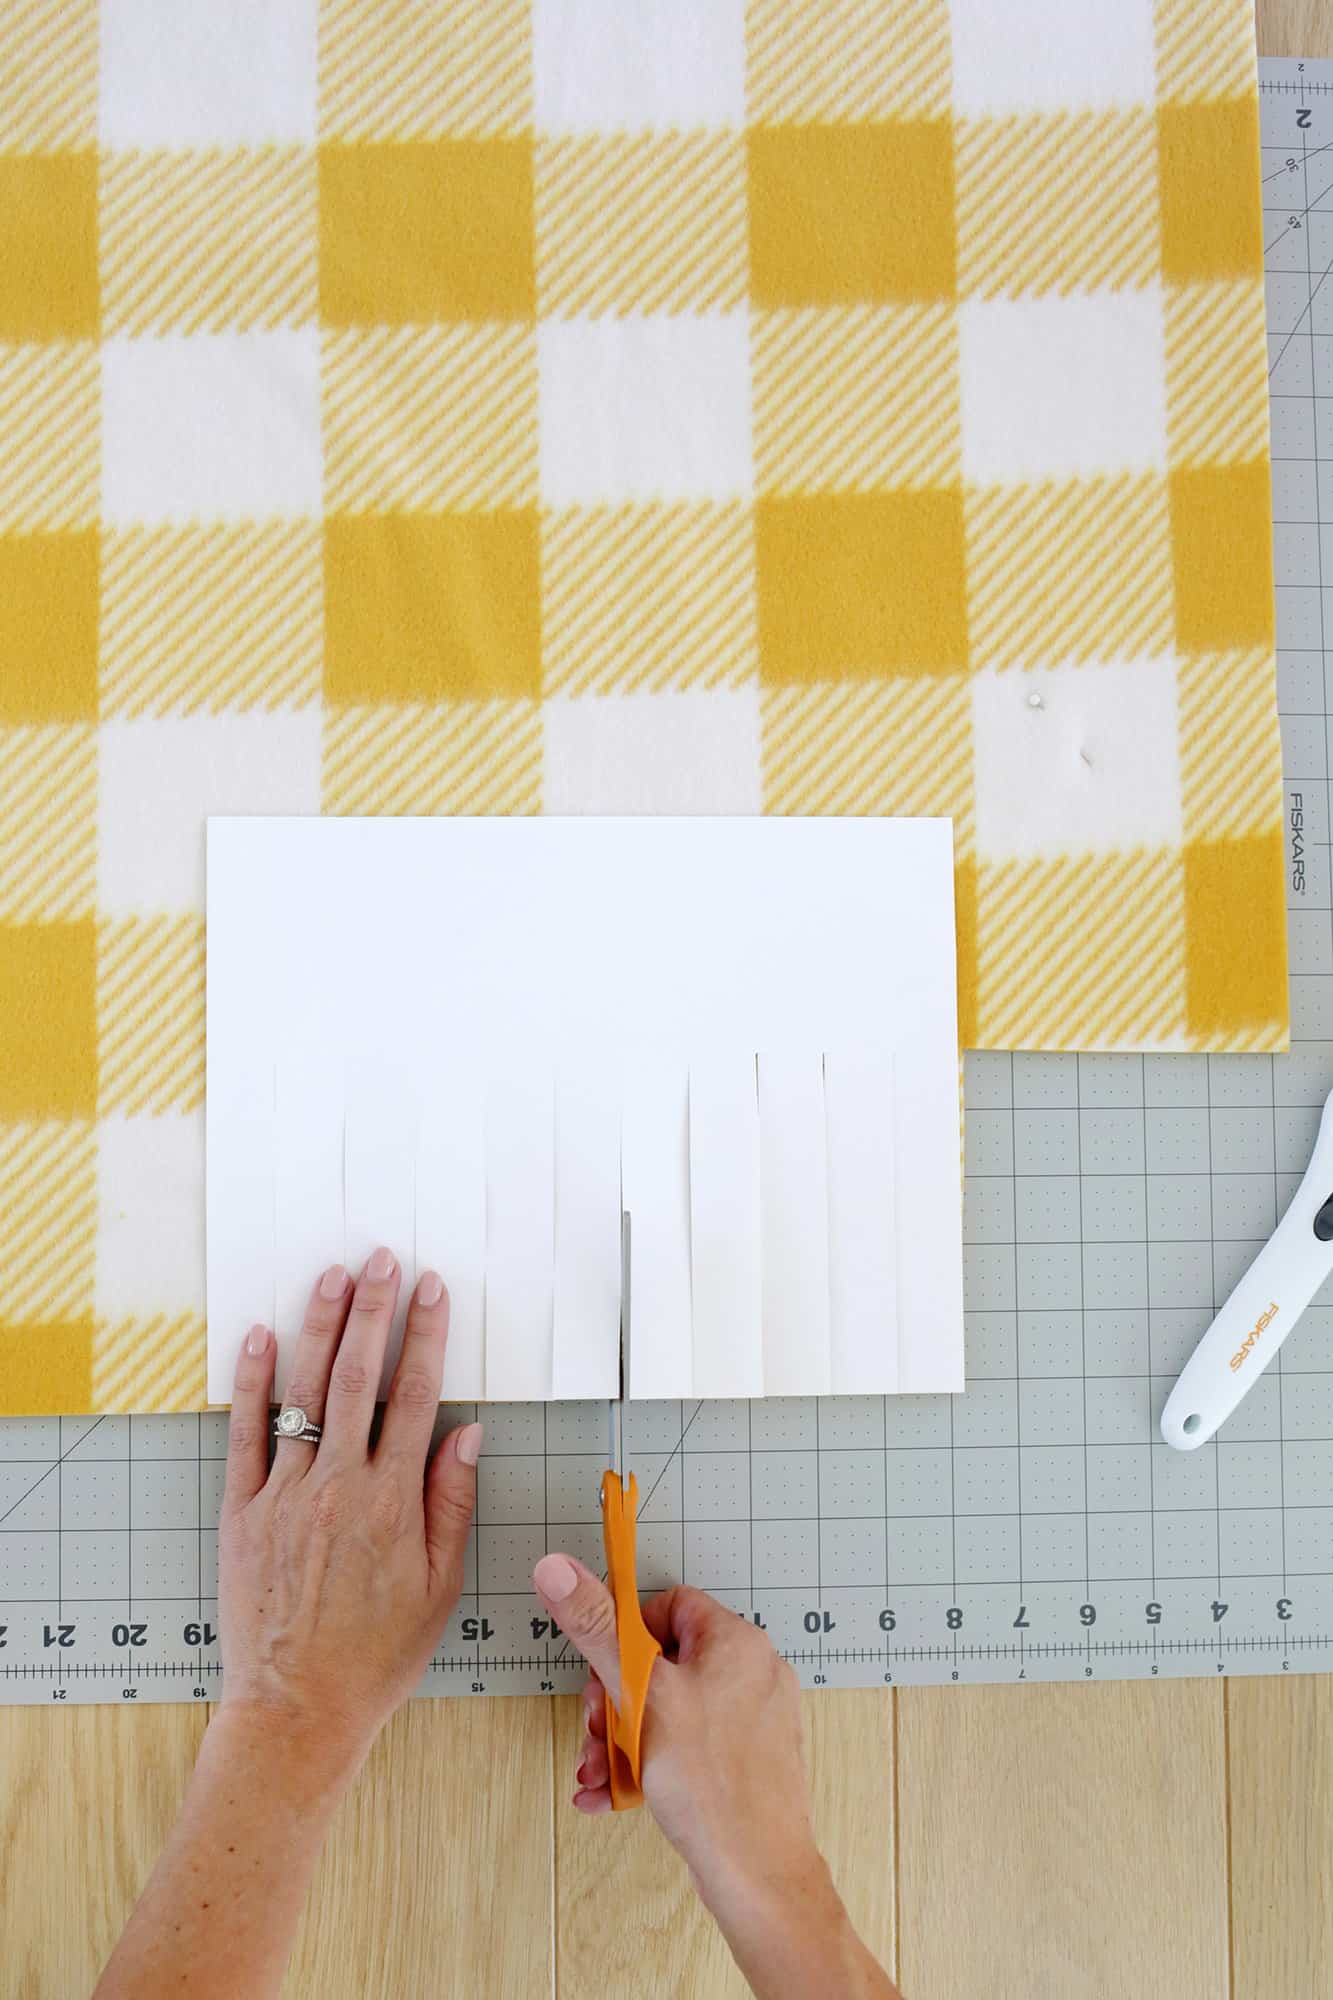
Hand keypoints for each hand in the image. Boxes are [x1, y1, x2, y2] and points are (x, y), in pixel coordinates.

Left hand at [219, 1250, 481, 1776]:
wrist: (297, 1709)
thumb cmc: (377, 1656)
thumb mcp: (439, 1587)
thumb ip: (451, 1504)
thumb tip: (465, 1435)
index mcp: (391, 1502)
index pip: (415, 1396)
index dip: (425, 1336)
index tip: (432, 1290)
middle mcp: (337, 1486)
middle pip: (357, 1377)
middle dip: (372, 1311)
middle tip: (380, 1260)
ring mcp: (284, 1497)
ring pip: (302, 1394)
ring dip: (318, 1328)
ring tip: (329, 1276)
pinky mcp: (242, 1514)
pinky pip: (245, 1436)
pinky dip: (252, 1384)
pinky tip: (260, 1339)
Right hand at [532, 1556, 818, 1904]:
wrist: (758, 1875)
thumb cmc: (711, 1784)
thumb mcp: (642, 1695)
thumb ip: (597, 1630)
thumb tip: (558, 1569)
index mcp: (735, 1641)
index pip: (669, 1607)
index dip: (626, 1634)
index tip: (601, 1668)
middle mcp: (750, 1672)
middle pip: (662, 1664)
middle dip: (614, 1702)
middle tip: (594, 1730)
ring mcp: (751, 1720)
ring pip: (668, 1711)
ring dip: (621, 1740)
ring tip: (597, 1773)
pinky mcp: (745, 1760)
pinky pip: (686, 1746)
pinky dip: (648, 1764)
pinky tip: (611, 1794)